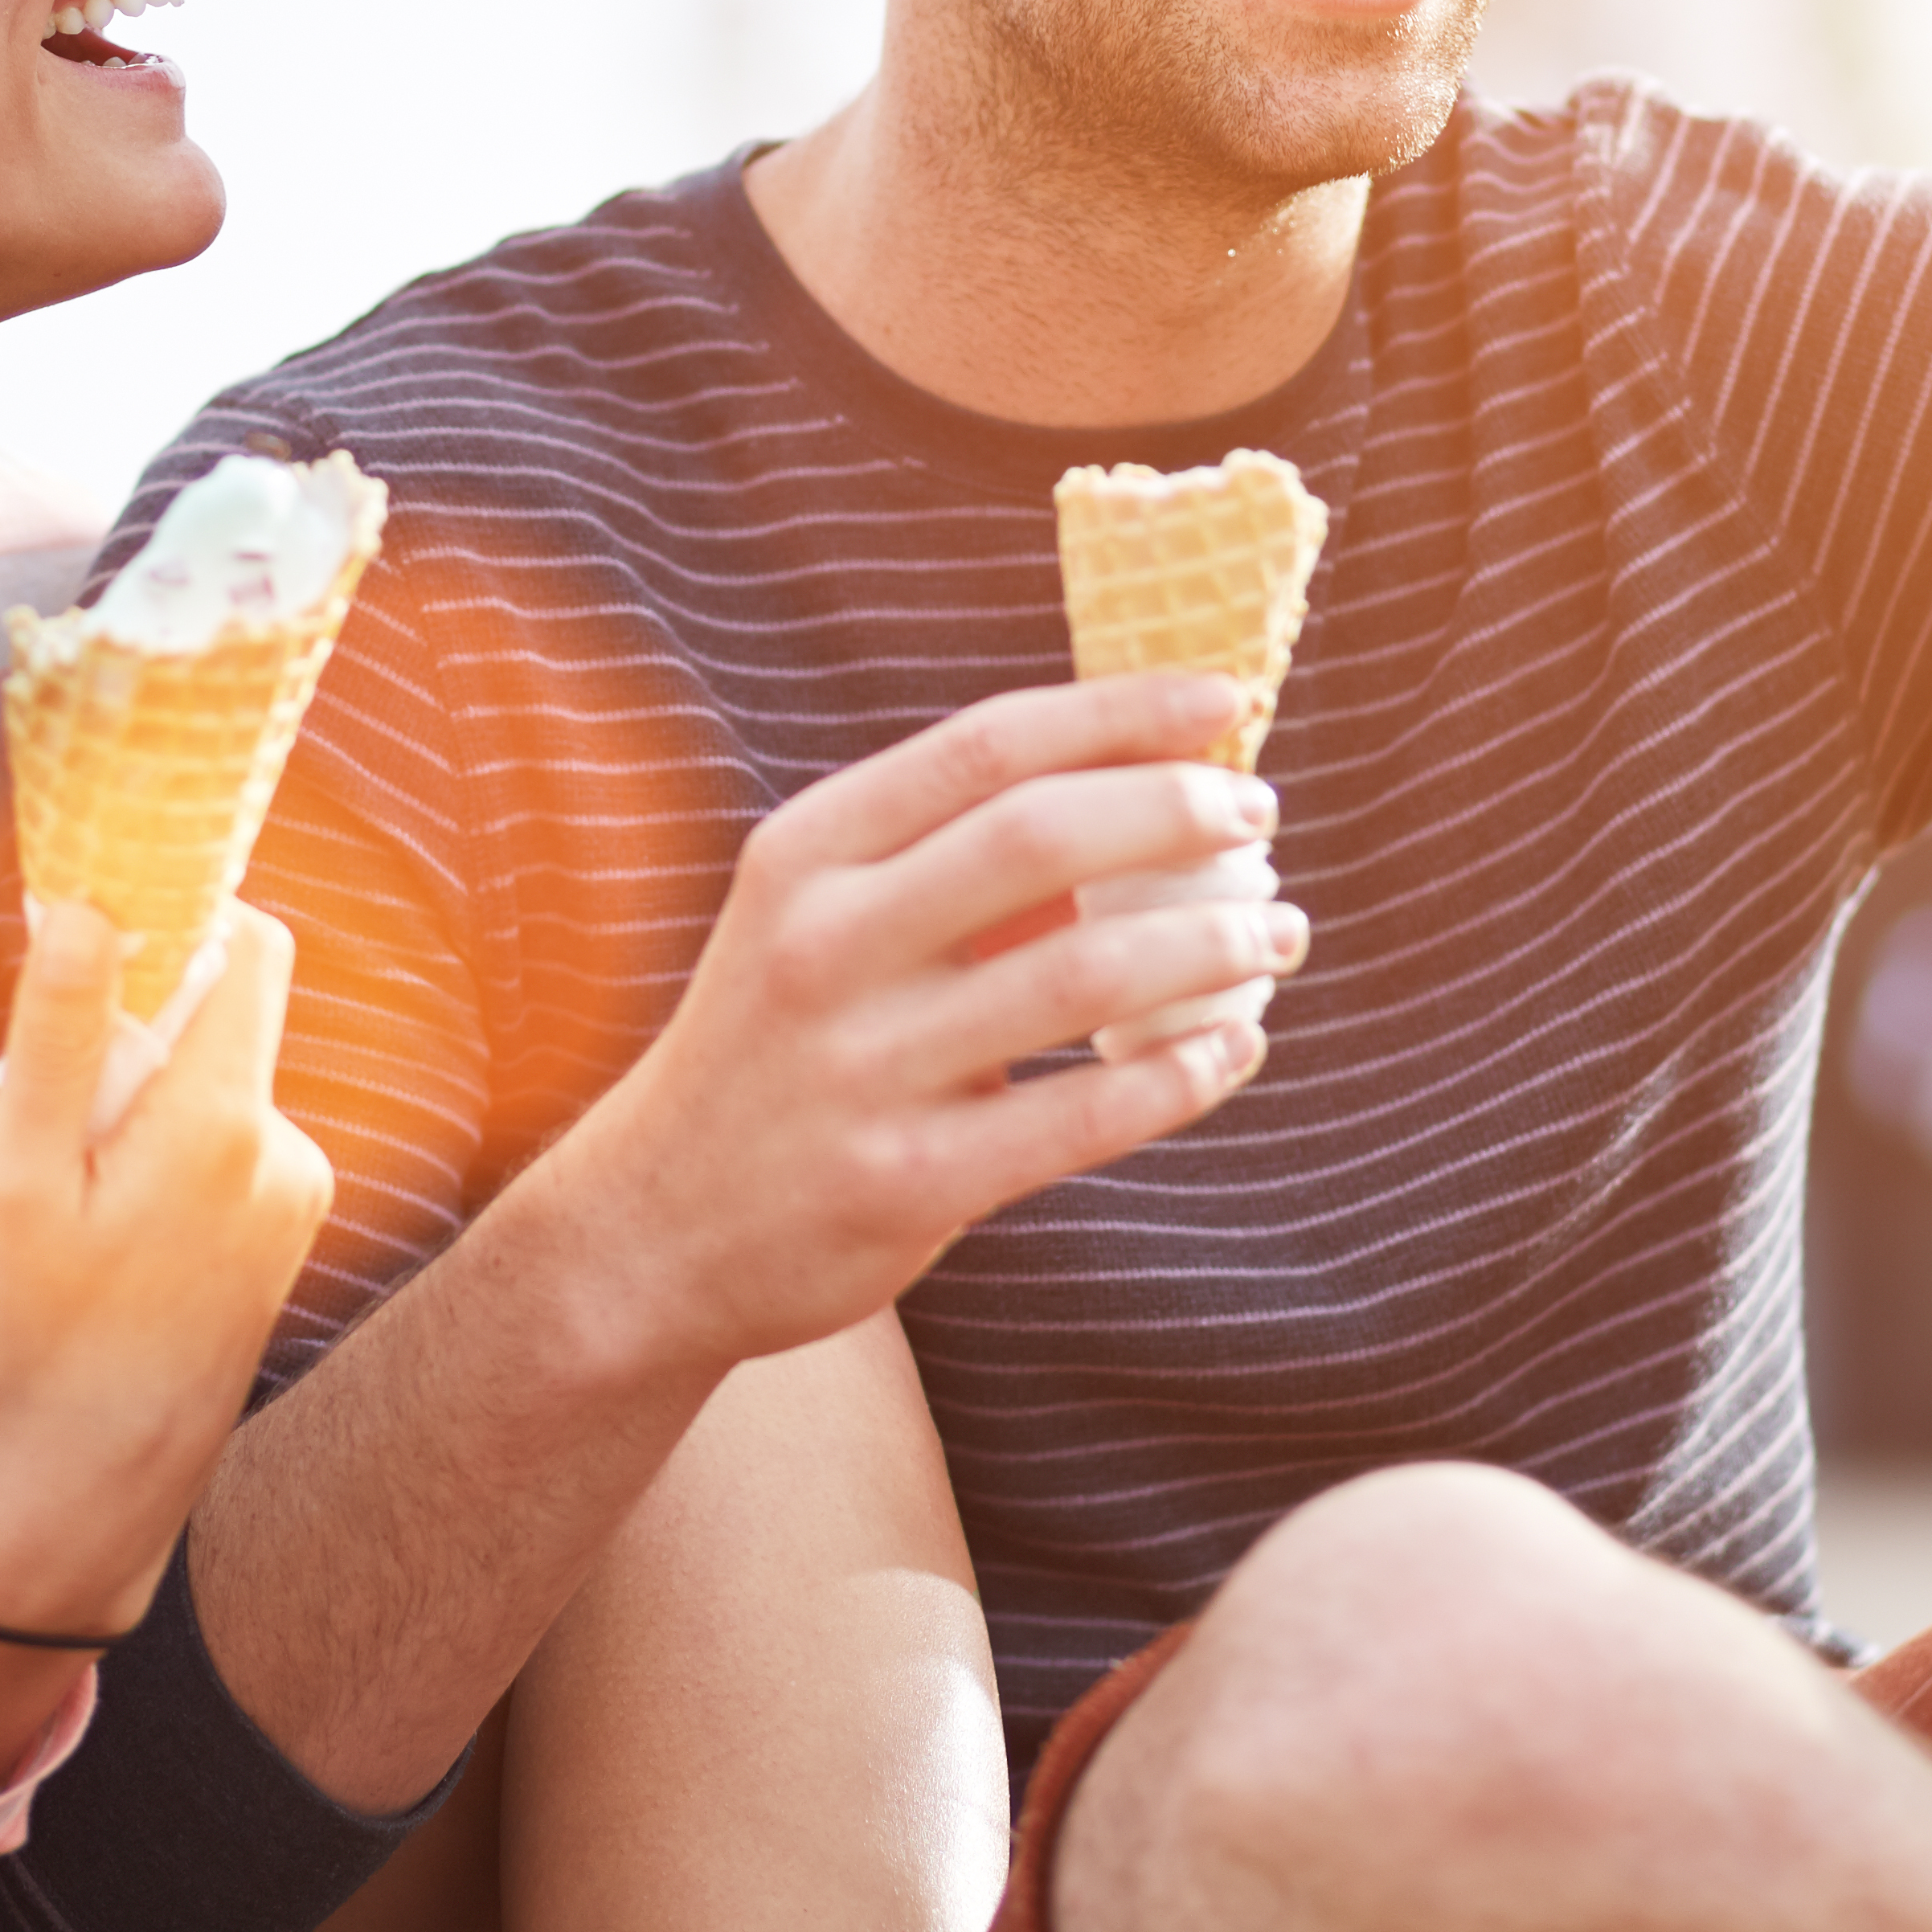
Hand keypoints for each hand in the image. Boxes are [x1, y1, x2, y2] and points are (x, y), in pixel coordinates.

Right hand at [0, 896, 336, 1639]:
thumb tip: (87, 902)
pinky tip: (98, 1237)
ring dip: (134, 1103)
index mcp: (226, 1124)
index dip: (177, 908)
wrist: (80, 1506)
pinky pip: (221, 1150)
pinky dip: (157, 1157)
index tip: (90, 921)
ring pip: (211, 1088)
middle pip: (220, 1017)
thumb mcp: (16, 1185)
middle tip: (35, 1105)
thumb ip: (60, 1036)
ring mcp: (291, 1203)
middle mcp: (286, 1153)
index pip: (249, 944)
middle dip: (129, 1028)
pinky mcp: (277, 1244)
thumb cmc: (29, 1352)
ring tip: (58, 1197)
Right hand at [528, 671, 1303, 1381]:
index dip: (1117, 712)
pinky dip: (1183, 1073)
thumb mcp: (821, 923)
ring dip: (1209, 944)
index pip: (984, 745)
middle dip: (1176, 814)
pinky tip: (1233, 1048)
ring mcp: (858, 1068)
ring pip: (1084, 976)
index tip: (1222, 703)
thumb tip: (1145, 791)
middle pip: (1039, 839)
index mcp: (808, 854)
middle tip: (1259, 820)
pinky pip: (1083, 1113)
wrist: (655, 1228)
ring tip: (1276, 934)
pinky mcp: (903, 1181)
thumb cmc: (780, 1045)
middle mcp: (822, 946)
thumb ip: (950, 859)